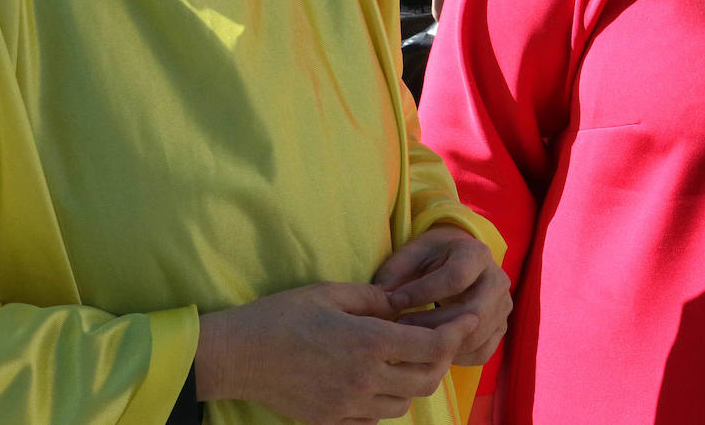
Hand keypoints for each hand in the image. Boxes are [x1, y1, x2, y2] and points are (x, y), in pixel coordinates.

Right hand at [195, 281, 476, 423]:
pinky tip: (380, 377)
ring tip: (409, 355)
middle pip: (426, 379)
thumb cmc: (282, 315)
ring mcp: (348, 406)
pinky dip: (389, 399)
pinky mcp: (333, 421)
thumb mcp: (331, 293)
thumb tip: (404, 301)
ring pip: (405, 403)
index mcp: (367, 343)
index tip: (467, 319)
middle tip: (441, 336)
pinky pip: (376, 417)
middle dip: (442, 357)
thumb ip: (375, 299)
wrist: (237, 356)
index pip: (431, 347)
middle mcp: (364, 380)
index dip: (455, 333)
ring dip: (416, 380)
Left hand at [373, 225, 511, 365]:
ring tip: (411, 341)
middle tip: (400, 330)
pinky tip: (430, 350)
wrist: (458, 259)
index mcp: (477, 253)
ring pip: (477, 337)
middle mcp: (497, 280)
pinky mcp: (500, 328)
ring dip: (441, 345)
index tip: (394, 301)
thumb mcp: (413, 253)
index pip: (456, 278)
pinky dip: (455, 357)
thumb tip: (382, 301)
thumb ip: (396, 272)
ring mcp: (503, 306)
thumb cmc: (431, 256)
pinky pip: (481, 353)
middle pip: (473, 313)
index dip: (423, 292)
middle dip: (432, 326)